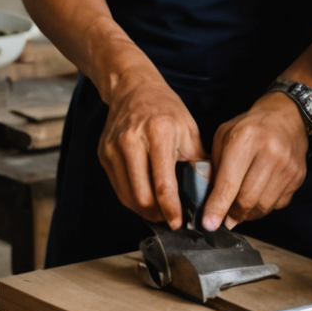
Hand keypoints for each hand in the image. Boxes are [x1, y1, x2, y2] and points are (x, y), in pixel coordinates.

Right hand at [97, 72, 203, 226]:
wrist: (134, 88)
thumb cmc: (166, 110)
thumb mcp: (189, 130)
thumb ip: (197, 163)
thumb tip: (208, 194)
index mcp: (159, 132)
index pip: (163, 183)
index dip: (171, 208)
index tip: (179, 222)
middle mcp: (132, 140)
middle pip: (141, 195)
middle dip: (157, 214)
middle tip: (170, 220)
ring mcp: (114, 147)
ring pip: (127, 196)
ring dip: (144, 210)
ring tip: (160, 212)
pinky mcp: (104, 154)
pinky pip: (118, 187)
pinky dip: (132, 198)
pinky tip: (146, 199)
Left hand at [203, 92, 309, 230]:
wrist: (287, 116)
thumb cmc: (249, 127)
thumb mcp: (224, 138)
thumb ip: (215, 168)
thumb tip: (212, 206)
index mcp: (245, 139)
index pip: (229, 183)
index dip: (217, 207)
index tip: (209, 224)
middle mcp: (270, 153)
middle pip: (247, 200)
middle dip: (232, 213)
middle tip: (225, 214)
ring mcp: (287, 166)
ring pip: (263, 207)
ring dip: (248, 213)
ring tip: (240, 206)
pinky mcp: (298, 177)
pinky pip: (277, 205)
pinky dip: (264, 206)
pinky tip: (259, 193)